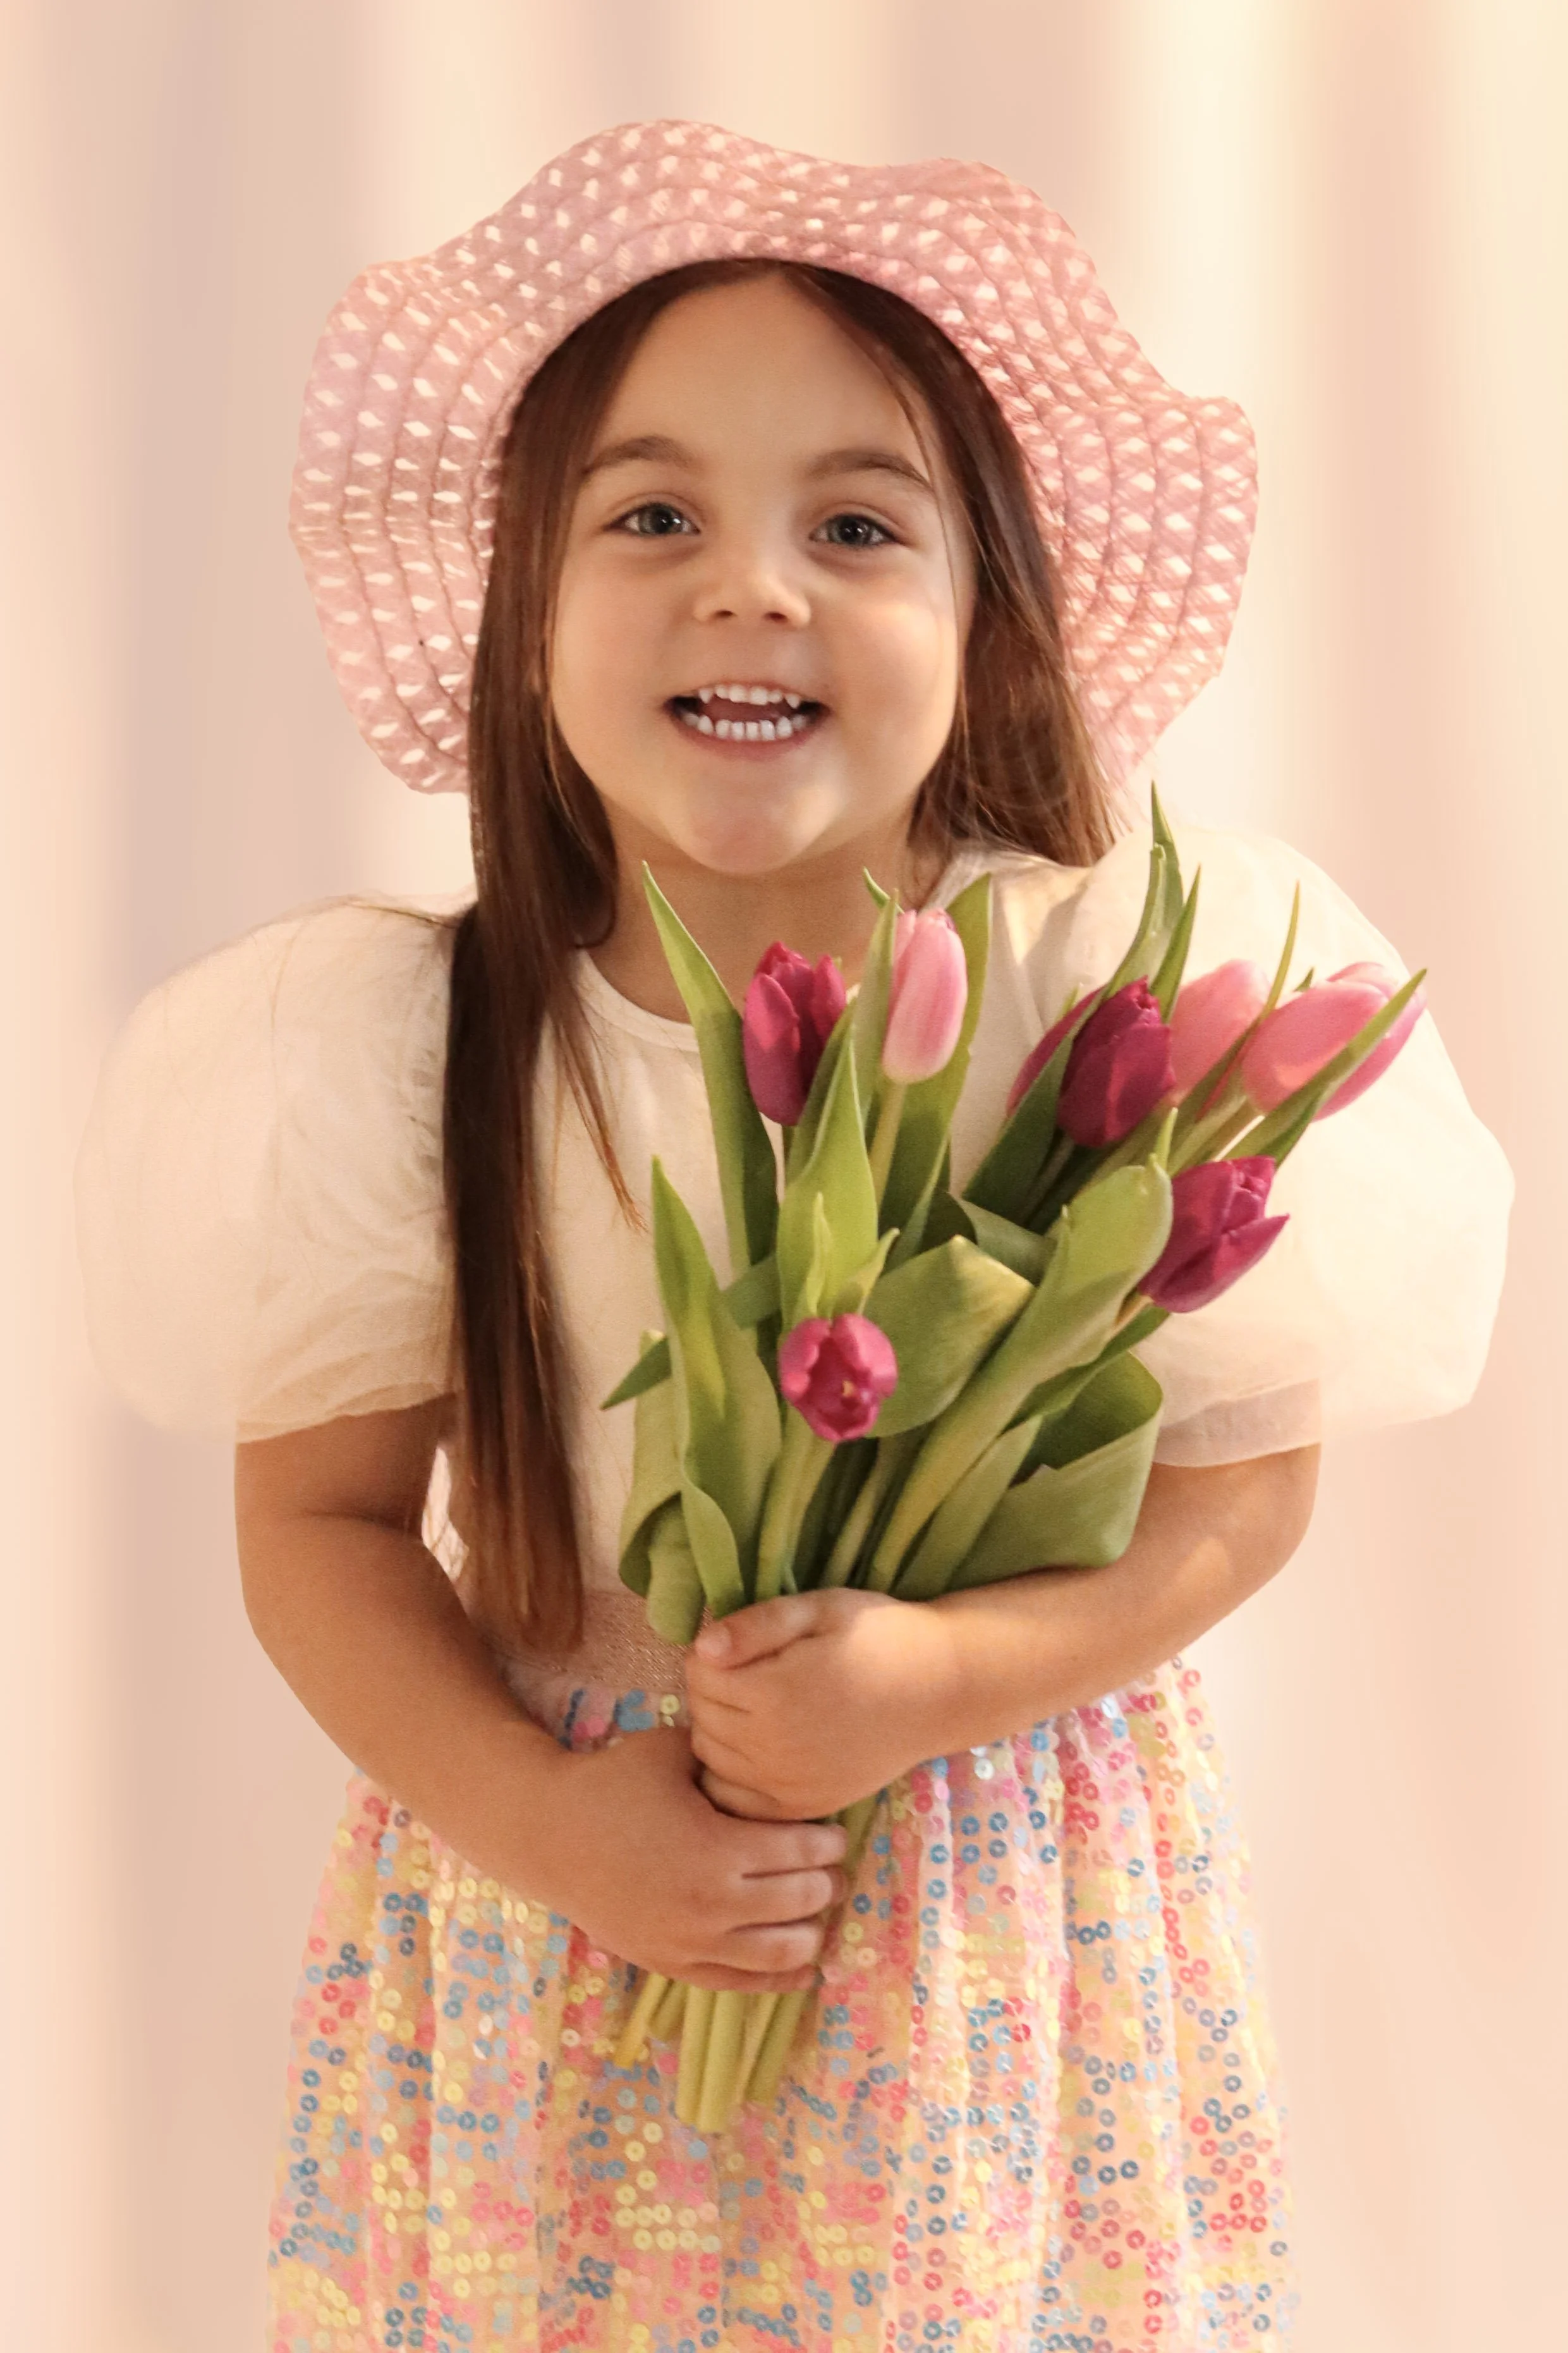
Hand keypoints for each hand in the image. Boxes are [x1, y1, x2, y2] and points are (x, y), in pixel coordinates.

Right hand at [526, 1722, 847, 1992]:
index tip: (836, 1835)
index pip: (800, 1853)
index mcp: (717, 1848)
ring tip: (819, 1913)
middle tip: (834, 1869)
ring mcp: (692, 1943)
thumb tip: (773, 1747)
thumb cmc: (611, 1783)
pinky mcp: (672, 1964)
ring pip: (781, 1952)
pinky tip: (804, 1969)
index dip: (827, 1843)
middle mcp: (712, 1905)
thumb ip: (725, 1755)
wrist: (547, 1835)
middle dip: (826, 1883)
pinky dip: (780, 1979)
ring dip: (811, 1932)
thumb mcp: (672, 1752)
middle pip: (799, 1901)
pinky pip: (741, 1984)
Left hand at [686, 1588, 957, 1819]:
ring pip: (712, 1760)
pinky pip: (738, 1800)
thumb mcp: (819, 1609)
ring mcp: (789, 1785)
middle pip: (702, 1718)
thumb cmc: (879, 1636)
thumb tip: (702, 1649)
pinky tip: (758, 1748)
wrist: (939, 1688)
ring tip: (754, 1706)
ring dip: (719, 1731)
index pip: (698, 1675)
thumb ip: (756, 1624)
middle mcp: (774, 1748)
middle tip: (746, 1672)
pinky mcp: (804, 1806)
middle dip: (712, 1691)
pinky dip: (733, 1775)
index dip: (711, 1654)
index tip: (739, 1645)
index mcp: (773, 1693)